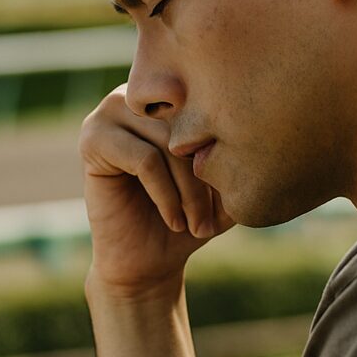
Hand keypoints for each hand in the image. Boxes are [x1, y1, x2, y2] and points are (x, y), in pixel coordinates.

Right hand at [78, 85, 235, 295]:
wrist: (147, 261)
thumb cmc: (189, 218)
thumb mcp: (226, 185)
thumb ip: (242, 153)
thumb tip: (263, 126)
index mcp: (169, 96)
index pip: (210, 110)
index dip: (224, 154)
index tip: (232, 197)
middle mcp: (138, 96)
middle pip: (187, 127)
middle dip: (204, 177)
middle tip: (211, 221)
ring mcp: (110, 112)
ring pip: (168, 144)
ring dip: (188, 191)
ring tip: (196, 224)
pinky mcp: (92, 139)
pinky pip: (144, 160)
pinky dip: (165, 195)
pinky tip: (174, 221)